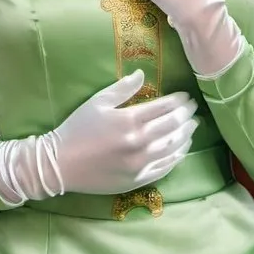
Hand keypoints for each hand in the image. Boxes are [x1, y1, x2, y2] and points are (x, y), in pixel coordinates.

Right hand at [0, 69, 198, 203]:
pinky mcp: (138, 179)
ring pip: (173, 147)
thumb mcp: (97, 102)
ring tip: (193, 126)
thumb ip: (122, 88)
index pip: (165, 107)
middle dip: (186, 115)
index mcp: (130, 120)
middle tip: (193, 109)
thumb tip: (142, 74)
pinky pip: (165, 167)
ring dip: (186, 135)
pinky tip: (182, 149)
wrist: (61, 164)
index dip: (179, 101)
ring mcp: (141, 163)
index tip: (185, 96)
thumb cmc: (77, 128)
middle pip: (173, 126)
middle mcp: (139, 142)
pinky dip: (177, 156)